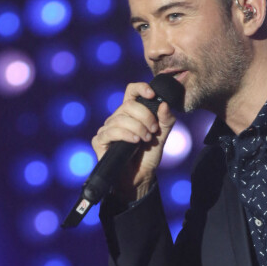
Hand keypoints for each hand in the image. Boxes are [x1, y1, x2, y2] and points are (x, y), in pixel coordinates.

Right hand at [91, 81, 175, 200]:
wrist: (140, 177)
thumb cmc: (148, 155)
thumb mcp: (162, 137)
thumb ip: (166, 121)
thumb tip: (164, 104)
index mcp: (131, 113)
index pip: (131, 91)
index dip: (140, 88)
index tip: (152, 94)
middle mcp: (117, 118)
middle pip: (129, 104)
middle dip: (145, 116)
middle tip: (153, 130)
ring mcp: (107, 129)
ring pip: (120, 118)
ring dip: (138, 128)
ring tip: (146, 139)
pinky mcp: (100, 141)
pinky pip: (111, 132)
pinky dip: (125, 135)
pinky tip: (135, 141)